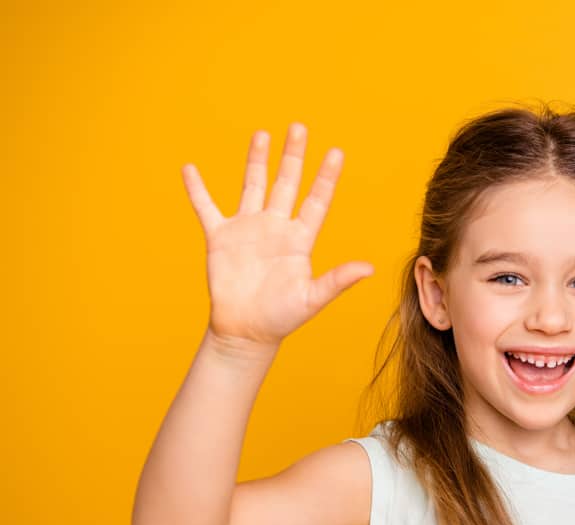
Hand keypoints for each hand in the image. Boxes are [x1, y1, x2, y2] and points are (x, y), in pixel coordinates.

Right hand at [181, 122, 373, 347]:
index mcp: (299, 240)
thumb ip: (337, 280)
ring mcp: (247, 230)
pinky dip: (197, 189)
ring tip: (262, 134)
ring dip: (256, 160)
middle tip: (299, 127)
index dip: (326, 177)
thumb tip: (369, 269)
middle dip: (293, 155)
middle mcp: (275, 228)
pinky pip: (206, 208)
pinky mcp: (220, 238)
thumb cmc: (281, 318)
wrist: (245, 332)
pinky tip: (189, 169)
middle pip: (286, 183)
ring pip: (252, 186)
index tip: (336, 152)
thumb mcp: (313, 299)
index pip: (316, 201)